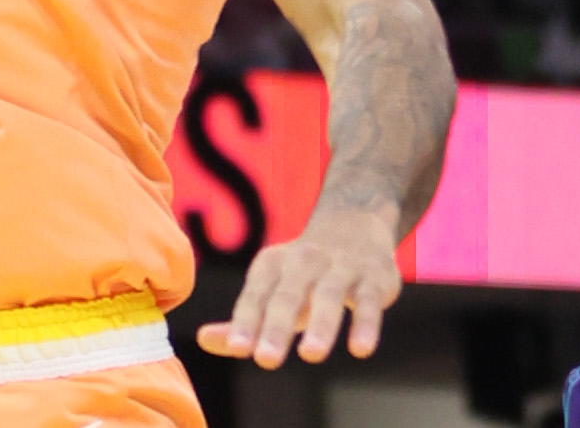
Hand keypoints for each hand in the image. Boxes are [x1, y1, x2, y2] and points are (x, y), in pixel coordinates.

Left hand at [194, 208, 399, 366]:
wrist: (357, 220)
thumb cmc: (304, 272)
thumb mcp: (272, 288)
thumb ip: (242, 320)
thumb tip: (204, 340)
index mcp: (274, 264)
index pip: (257, 296)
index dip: (247, 322)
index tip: (238, 348)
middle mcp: (305, 261)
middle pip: (290, 295)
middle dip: (277, 326)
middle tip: (265, 359)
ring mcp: (341, 267)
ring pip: (330, 294)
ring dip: (321, 324)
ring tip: (311, 354)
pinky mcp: (374, 277)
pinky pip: (369, 300)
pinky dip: (365, 323)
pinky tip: (361, 348)